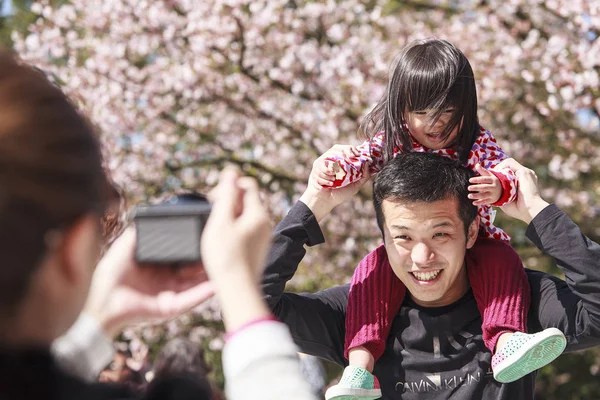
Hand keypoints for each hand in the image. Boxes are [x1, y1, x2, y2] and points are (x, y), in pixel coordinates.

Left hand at [84, 229, 214, 336]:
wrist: (101, 300)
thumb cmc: (109, 274)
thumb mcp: (127, 245)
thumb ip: (141, 231)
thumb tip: (155, 211)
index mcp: (159, 266)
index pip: (183, 255)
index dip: (195, 246)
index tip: (208, 235)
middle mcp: (168, 280)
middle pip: (194, 269)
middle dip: (208, 260)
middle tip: (221, 248)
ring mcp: (171, 294)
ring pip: (198, 283)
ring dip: (211, 275)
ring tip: (225, 263)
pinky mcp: (171, 308)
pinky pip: (192, 299)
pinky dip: (204, 292)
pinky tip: (216, 284)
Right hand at [201, 167, 271, 283]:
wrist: (237, 291)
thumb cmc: (226, 257)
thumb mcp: (221, 222)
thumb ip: (226, 195)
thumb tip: (231, 172)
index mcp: (258, 214)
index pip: (247, 185)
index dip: (229, 186)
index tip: (212, 199)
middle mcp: (265, 224)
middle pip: (246, 200)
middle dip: (227, 202)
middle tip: (211, 216)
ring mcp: (263, 237)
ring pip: (245, 216)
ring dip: (228, 217)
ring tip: (215, 232)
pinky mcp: (257, 249)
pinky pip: (245, 230)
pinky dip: (232, 231)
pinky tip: (221, 244)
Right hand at [300, 145, 370, 221]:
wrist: (325, 201)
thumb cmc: (340, 193)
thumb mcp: (355, 186)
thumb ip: (364, 176)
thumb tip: (367, 163)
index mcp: (342, 162)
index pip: (347, 149)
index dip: (352, 149)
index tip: (357, 154)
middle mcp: (333, 159)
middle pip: (338, 148)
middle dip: (344, 153)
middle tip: (348, 161)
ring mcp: (324, 161)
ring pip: (330, 157)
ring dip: (334, 170)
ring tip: (335, 180)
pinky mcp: (317, 165)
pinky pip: (323, 166)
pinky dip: (327, 176)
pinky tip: (330, 183)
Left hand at [468, 164, 501, 205]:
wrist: (503, 190)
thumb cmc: (492, 181)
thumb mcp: (489, 175)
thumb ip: (482, 171)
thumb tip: (476, 164)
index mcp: (493, 180)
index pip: (484, 179)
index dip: (477, 179)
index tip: (470, 180)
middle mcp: (493, 187)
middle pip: (484, 187)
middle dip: (476, 188)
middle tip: (468, 188)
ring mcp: (493, 194)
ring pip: (484, 195)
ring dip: (476, 196)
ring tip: (469, 195)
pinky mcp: (492, 200)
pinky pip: (485, 202)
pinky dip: (480, 203)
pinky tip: (473, 203)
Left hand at [496, 158, 549, 223]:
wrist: (530, 210)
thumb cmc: (519, 209)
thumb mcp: (507, 200)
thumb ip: (501, 194)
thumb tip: (491, 194)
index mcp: (522, 183)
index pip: (509, 174)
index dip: (499, 175)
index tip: (490, 180)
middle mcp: (525, 176)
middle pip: (508, 168)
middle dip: (497, 170)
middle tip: (489, 175)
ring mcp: (526, 173)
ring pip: (508, 164)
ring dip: (498, 168)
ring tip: (492, 174)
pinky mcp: (524, 171)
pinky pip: (510, 163)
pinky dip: (501, 166)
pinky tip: (496, 173)